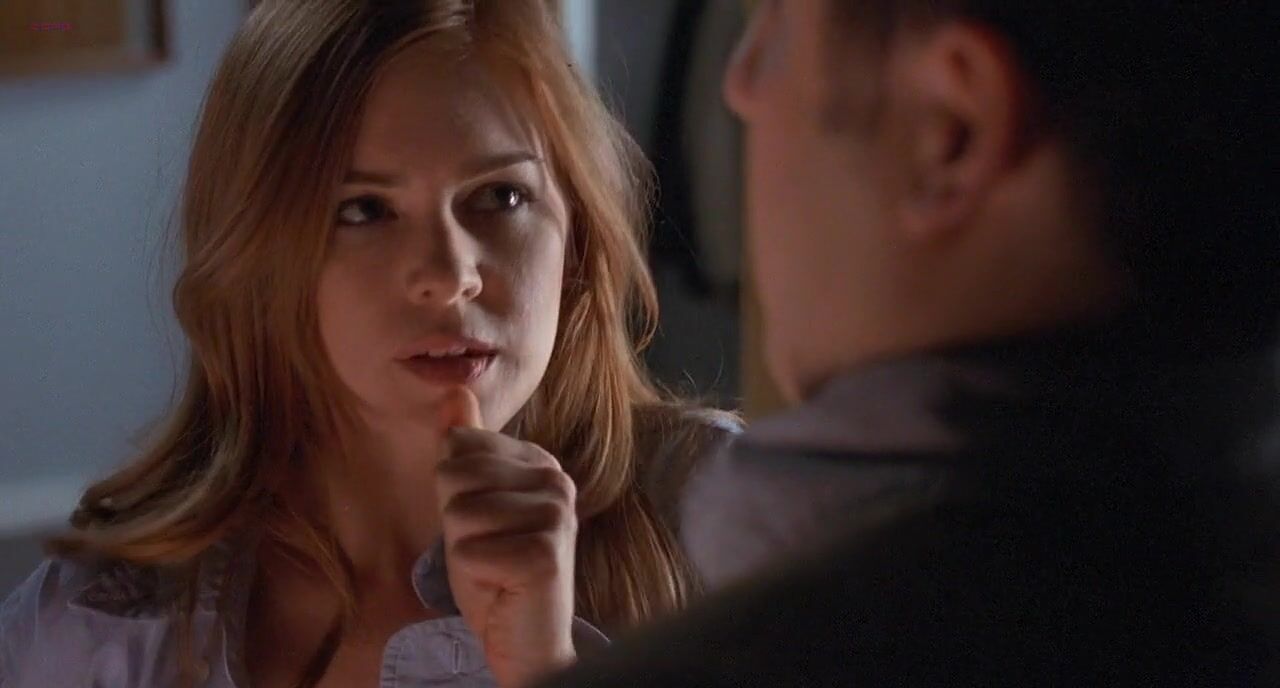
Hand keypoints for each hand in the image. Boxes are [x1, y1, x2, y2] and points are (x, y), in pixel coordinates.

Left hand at [434, 387, 578, 687]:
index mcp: (538, 462)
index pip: (458, 447)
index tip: (485, 524)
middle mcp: (556, 480)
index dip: (453, 494)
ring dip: (463, 550)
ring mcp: (556, 515)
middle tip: (487, 549)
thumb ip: (464, 449)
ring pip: (459, 513)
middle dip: (455, 522)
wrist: (525, 637)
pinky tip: (501, 585)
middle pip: (455, 475)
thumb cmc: (497, 569)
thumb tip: (454, 389)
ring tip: (494, 567)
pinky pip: (469, 551)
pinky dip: (473, 575)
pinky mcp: (546, 554)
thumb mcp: (469, 502)